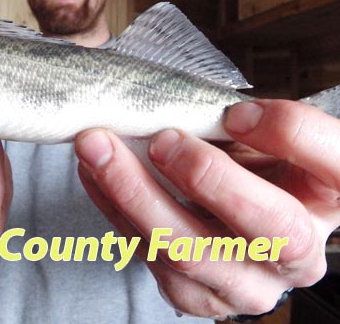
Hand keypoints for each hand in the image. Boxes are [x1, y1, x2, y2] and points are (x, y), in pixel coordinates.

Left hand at [75, 99, 339, 318]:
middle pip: (265, 228)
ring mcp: (246, 286)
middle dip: (204, 178)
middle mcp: (299, 257)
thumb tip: (228, 116)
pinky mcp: (197, 296)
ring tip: (97, 147)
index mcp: (331, 198)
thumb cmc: (260, 167)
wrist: (241, 217)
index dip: (287, 135)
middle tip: (160, 138)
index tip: (236, 112)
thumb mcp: (275, 136)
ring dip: (133, 193)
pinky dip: (113, 210)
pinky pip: (149, 258)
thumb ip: (265, 122)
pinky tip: (92, 174)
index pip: (333, 165)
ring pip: (189, 251)